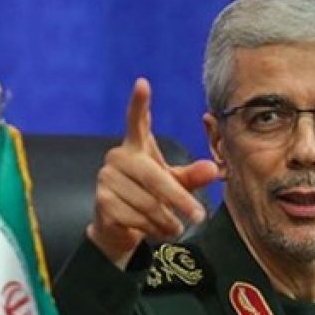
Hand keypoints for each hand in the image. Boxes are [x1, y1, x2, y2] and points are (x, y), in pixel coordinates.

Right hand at [87, 77, 218, 266]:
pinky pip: (136, 217)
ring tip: (175, 227)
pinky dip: (153, 229)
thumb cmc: (151, 198)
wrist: (119, 228)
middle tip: (199, 216)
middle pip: (154, 176)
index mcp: (137, 147)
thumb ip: (193, 176)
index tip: (143, 83)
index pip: (137, 121)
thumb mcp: (175, 184)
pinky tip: (155, 231)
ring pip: (148, 202)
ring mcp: (106, 179)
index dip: (139, 104)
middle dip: (179, 199)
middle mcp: (118, 157)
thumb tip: (213, 169)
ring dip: (167, 220)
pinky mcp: (102, 201)